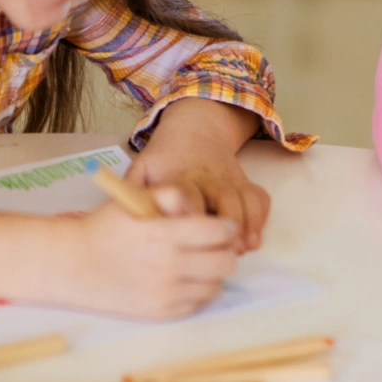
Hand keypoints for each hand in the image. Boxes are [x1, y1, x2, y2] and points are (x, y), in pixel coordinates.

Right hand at [57, 187, 239, 319]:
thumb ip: (172, 195)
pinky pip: (198, 302)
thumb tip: (200, 209)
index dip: (225, 227)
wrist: (73, 265)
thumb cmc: (105, 227)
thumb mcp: (134, 198)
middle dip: (224, 250)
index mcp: (163, 235)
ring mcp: (165, 293)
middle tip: (212, 245)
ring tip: (197, 261)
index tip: (220, 226)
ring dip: (212, 272)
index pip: (219, 233)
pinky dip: (197, 290)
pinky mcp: (161, 312)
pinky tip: (182, 278)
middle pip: (224, 262)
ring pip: (216, 284)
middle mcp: (167, 267)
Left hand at [133, 98, 270, 251]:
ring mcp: (229, 179)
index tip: (188, 234)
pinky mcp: (244, 182)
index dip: (189, 212)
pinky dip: (261, 217)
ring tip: (244, 250)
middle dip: (228, 224)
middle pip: (224, 197)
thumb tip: (120, 221)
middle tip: (226, 252)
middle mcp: (208, 177)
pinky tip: (254, 239)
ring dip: (248, 225)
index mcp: (180, 176)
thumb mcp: (141, 168)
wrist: (195, 129)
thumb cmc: (164, 158)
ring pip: (245, 198)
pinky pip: (259, 197)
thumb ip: (132, 193)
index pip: (186, 193)